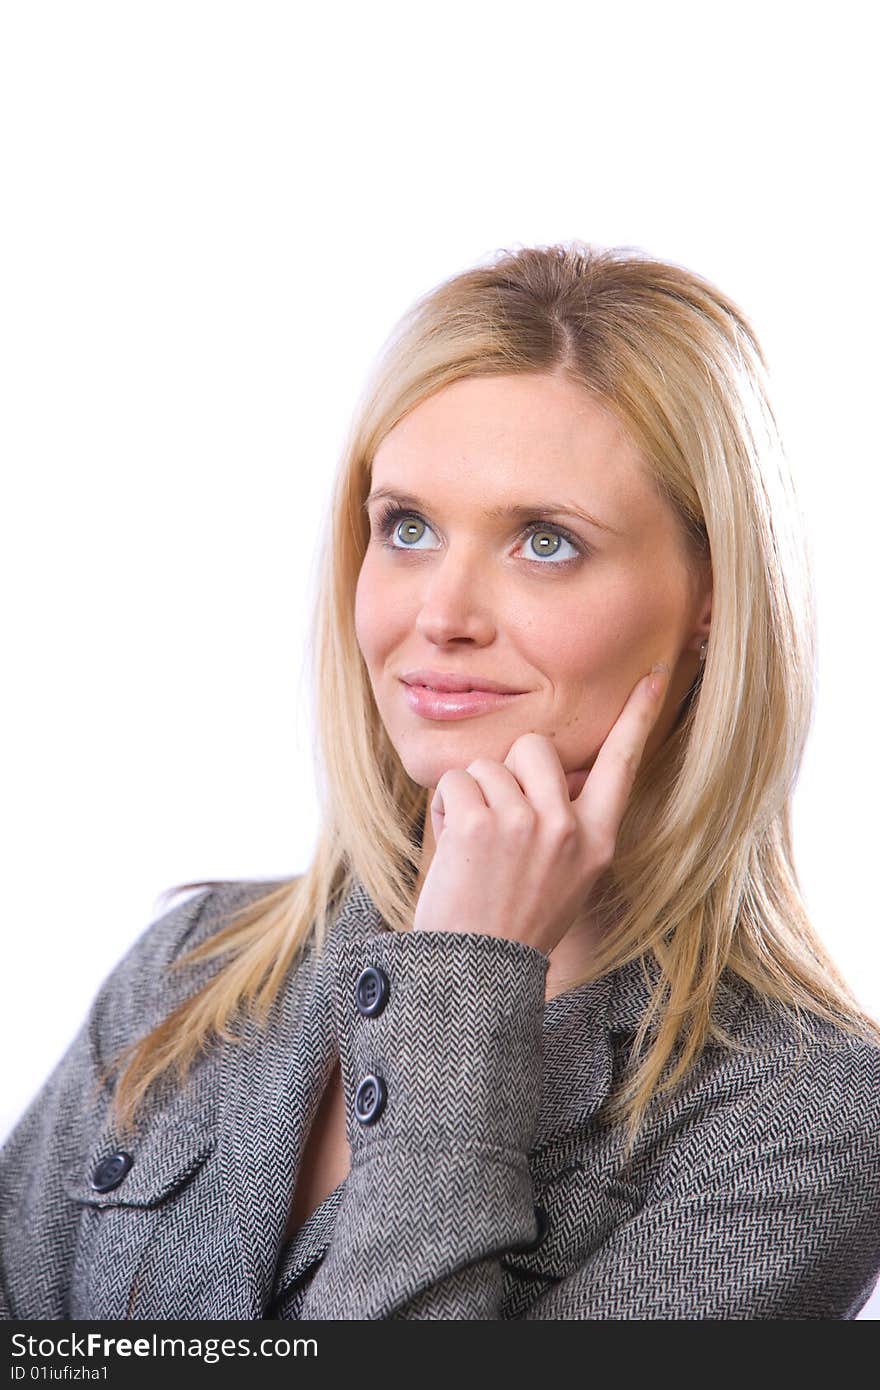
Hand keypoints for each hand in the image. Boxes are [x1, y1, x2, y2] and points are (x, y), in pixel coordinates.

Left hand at [411, 664, 669, 955]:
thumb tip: (555, 772)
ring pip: (488, 766)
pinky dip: (446, 806)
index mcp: (596, 840)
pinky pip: (456, 782)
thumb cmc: (515, 919)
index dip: (638, 718)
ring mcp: (525, 824)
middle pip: (534, 746)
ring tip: (474, 846)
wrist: (476, 969)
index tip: (654, 676)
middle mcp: (567, 828)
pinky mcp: (481, 825)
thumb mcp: (568, 877)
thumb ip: (569, 824)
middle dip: (508, 769)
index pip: (622, 765)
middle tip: (499, 820)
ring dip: (471, 796)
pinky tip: (454, 845)